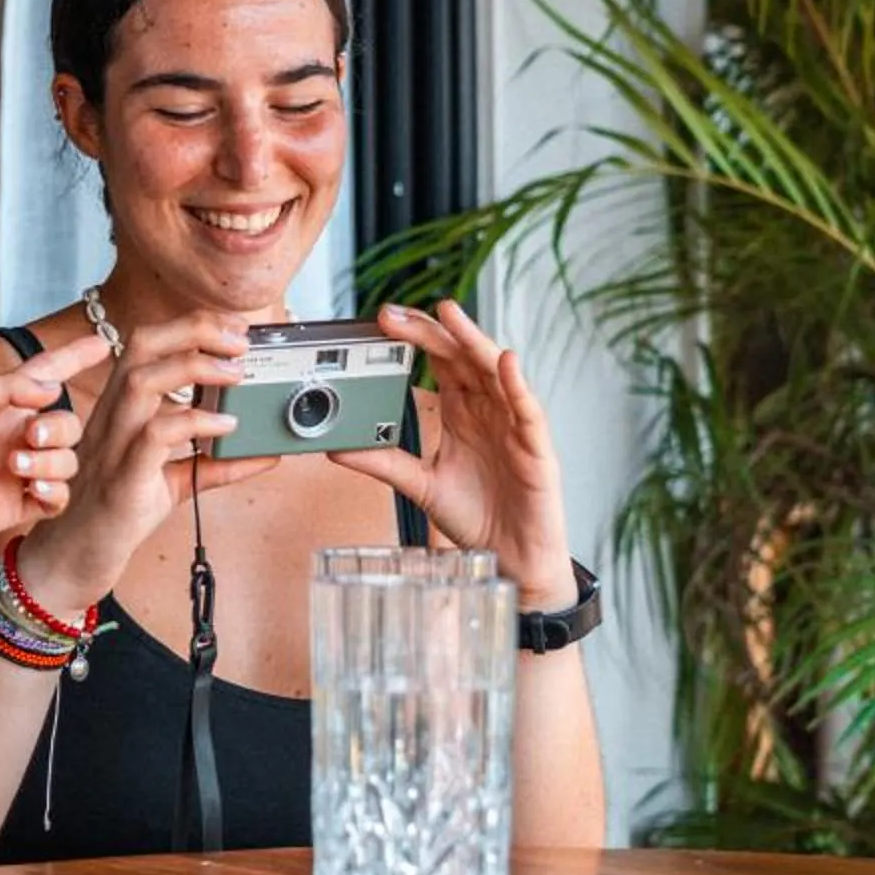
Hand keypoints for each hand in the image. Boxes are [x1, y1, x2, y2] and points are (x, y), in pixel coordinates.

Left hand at [0, 332, 110, 554]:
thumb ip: (12, 387)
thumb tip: (53, 387)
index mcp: (3, 403)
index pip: (49, 376)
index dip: (75, 359)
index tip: (105, 342)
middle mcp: (16, 435)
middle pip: (69, 425)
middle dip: (60, 428)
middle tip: (29, 435)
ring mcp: (18, 471)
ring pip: (68, 462)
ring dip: (52, 461)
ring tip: (15, 464)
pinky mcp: (16, 505)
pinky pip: (58, 499)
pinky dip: (55, 491)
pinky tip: (34, 488)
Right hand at [20, 314, 275, 609]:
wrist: (73, 557)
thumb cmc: (116, 511)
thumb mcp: (173, 480)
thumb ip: (215, 462)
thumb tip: (265, 452)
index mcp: (121, 407)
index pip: (148, 343)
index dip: (191, 326)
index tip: (234, 329)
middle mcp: (113, 415)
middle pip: (142, 344)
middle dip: (194, 329)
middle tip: (241, 339)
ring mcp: (113, 444)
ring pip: (142, 380)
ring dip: (194, 367)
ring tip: (236, 374)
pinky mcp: (123, 478)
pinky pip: (154, 436)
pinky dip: (195, 423)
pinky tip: (226, 428)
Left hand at [327, 300, 575, 603]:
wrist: (510, 560)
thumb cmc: (476, 518)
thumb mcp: (420, 485)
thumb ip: (384, 462)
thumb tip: (338, 447)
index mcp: (463, 412)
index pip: (441, 362)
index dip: (416, 338)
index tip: (383, 321)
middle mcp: (489, 411)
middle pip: (463, 357)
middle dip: (432, 332)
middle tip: (396, 314)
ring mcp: (514, 426)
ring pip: (496, 372)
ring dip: (473, 341)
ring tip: (449, 315)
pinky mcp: (537, 448)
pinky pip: (528, 410)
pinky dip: (517, 385)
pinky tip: (505, 361)